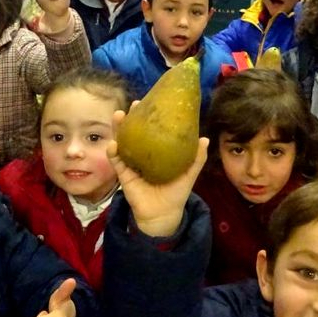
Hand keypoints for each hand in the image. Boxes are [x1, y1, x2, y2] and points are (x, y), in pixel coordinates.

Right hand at [107, 107, 208, 237]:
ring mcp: (131, 163)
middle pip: (134, 132)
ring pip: (122, 142)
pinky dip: (113, 153)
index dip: (150, 116)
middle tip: (133, 106)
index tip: (150, 102)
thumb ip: (197, 158)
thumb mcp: (188, 174)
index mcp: (156, 152)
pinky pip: (117, 162)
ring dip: (118, 128)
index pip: (152, 129)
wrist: (164, 214)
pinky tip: (113, 144)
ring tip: (119, 116)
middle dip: (131, 117)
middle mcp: (142, 154)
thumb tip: (204, 139)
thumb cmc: (176, 193)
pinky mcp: (123, 175)